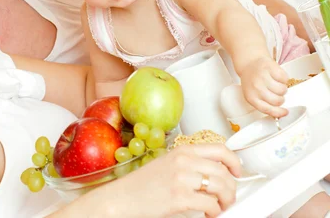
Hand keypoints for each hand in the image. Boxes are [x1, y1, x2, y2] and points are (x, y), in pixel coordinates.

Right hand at [96, 144, 240, 217]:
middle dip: (232, 188)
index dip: (235, 161)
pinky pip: (211, 204)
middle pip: (224, 172)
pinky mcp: (181, 197)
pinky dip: (215, 211)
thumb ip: (188, 164)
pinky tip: (209, 213)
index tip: (238, 171)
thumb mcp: (166, 165)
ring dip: (226, 201)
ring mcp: (182, 179)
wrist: (122, 198)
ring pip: (221, 187)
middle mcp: (184, 161)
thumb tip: (213, 172)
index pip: (220, 149)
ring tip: (220, 207)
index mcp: (181, 151)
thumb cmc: (141, 186)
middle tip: (228, 198)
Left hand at [239, 56, 288, 117]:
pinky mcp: (269, 67)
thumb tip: (280, 113)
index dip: (279, 112)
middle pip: (278, 101)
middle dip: (280, 98)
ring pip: (283, 90)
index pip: (267, 109)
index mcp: (251, 97)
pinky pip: (285, 78)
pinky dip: (283, 78)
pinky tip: (276, 76)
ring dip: (282, 88)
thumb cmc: (252, 81)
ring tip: (275, 83)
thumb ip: (264, 104)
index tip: (285, 112)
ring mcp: (262, 77)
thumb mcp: (253, 95)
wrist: (249, 64)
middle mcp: (256, 88)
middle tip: (275, 92)